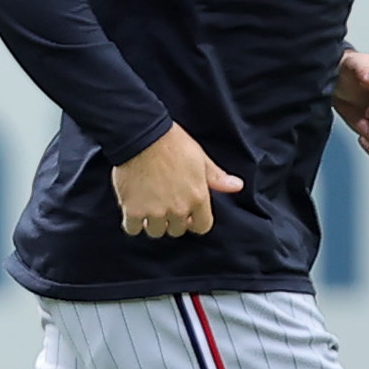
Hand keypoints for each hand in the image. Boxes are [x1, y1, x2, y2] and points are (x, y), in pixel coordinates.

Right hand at [112, 124, 243, 238]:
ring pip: (155, 231)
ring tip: (147, 210)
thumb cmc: (172, 143)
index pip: (202, 226)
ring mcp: (154, 211)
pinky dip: (131, 223)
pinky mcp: (132, 209)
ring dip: (151, 223)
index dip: (194, 222)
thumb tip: (237, 186)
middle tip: (164, 207)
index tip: (187, 216)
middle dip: (172, 221)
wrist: (142, 137)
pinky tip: (131, 212)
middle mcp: (178, 209)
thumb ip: (217, 178)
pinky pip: (131, 229)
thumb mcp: (200, 158)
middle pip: (176, 230)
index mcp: (198, 197)